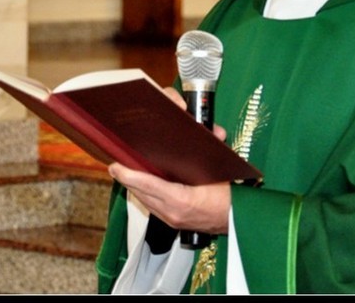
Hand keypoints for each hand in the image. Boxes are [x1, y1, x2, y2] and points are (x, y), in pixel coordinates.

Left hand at [110, 85, 230, 233]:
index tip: (116, 166)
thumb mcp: (221, 172)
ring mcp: (172, 220)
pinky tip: (142, 186)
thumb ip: (213, 151)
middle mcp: (173, 213)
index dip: (129, 175)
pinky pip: (153, 207)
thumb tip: (214, 131)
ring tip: (125, 173)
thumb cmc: (232, 200)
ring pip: (145, 201)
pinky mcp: (173, 223)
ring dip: (134, 187)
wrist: (238, 222)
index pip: (148, 185)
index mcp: (183, 200)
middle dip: (127, 179)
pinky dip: (145, 195)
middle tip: (117, 166)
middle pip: (141, 194)